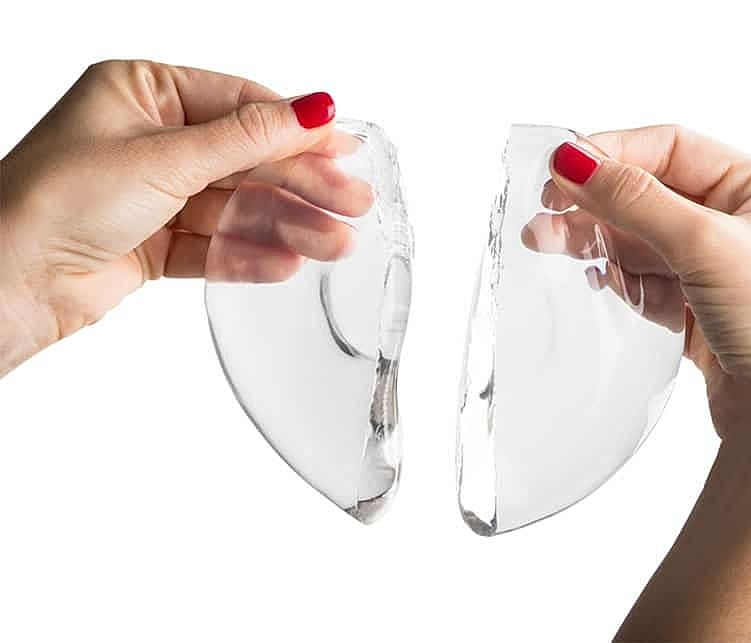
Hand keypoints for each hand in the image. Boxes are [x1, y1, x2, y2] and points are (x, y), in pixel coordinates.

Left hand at [0, 60, 371, 375]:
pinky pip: (214, 245)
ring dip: (286, 227)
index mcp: (144, 93)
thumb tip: (312, 108)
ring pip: (236, 207)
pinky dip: (249, 255)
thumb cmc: (56, 200)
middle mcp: (151, 140)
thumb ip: (248, 138)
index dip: (296, 130)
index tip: (343, 149)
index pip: (240, 106)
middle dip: (300, 186)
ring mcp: (153, 194)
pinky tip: (287, 263)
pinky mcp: (154, 243)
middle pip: (246, 160)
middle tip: (352, 205)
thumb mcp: (166, 157)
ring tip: (334, 246)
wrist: (8, 283)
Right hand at [535, 125, 750, 641]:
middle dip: (594, 202)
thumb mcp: (705, 244)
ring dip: (594, 240)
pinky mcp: (697, 313)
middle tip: (543, 210)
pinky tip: (592, 275)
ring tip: (544, 241)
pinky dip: (617, 278)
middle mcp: (741, 227)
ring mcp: (717, 272)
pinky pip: (645, 282)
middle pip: (649, 197)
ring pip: (641, 242)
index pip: (673, 150)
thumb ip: (636, 200)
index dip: (614, 153)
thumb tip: (578, 161)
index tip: (562, 164)